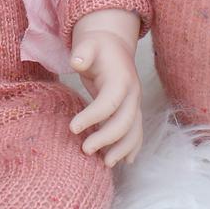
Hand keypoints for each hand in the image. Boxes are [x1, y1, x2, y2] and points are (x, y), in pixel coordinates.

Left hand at [68, 29, 143, 167]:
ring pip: (134, 131)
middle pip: (125, 122)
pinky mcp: (132, 110)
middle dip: (106, 139)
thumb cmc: (97, 46)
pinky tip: (125, 161)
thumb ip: (82, 52)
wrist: (114, 44)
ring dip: (122, 149)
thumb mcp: (88, 44)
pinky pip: (137, 132)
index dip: (92, 117)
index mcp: (121, 79)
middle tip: (85, 150)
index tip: (72, 128)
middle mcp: (133, 94)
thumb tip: (76, 62)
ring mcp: (135, 103)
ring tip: (105, 164)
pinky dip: (132, 147)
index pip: (108, 103)